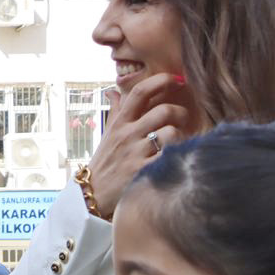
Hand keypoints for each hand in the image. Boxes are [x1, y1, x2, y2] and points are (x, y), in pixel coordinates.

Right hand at [85, 74, 195, 218]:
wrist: (91, 194)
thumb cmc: (105, 162)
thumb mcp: (107, 134)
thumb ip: (116, 111)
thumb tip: (113, 91)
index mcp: (120, 123)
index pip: (140, 92)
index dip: (161, 80)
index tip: (176, 80)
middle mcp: (128, 135)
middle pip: (164, 111)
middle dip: (180, 113)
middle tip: (182, 121)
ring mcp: (135, 154)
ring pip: (171, 133)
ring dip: (180, 138)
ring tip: (178, 143)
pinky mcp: (142, 172)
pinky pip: (169, 156)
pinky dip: (176, 156)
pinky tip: (174, 159)